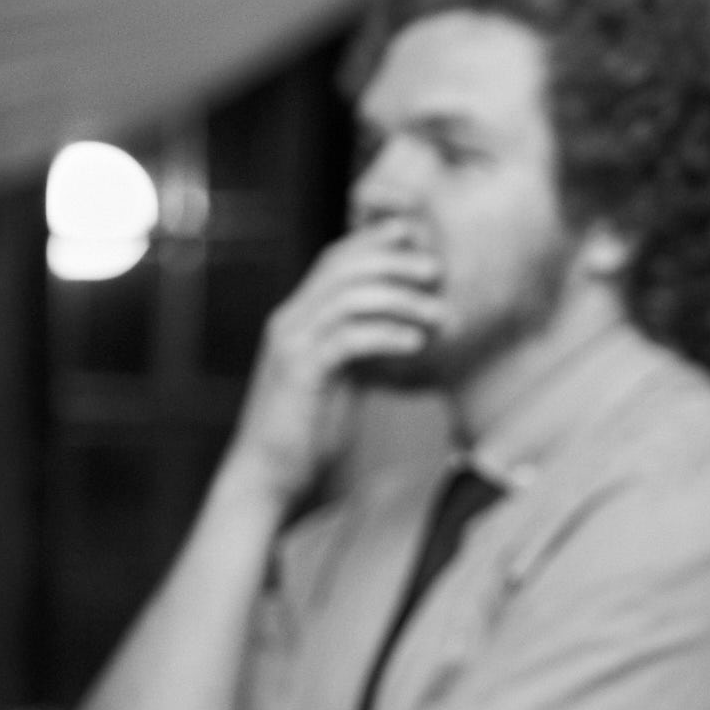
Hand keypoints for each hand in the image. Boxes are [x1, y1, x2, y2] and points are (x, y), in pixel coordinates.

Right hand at [223, 226, 447, 505]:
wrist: (270, 474)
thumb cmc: (310, 430)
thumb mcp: (338, 377)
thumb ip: (357, 347)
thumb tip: (396, 329)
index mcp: (298, 318)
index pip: (334, 261)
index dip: (373, 241)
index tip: (415, 235)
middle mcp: (290, 322)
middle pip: (342, 269)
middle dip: (393, 261)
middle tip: (436, 270)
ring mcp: (292, 345)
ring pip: (348, 299)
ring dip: (401, 300)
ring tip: (439, 315)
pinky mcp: (302, 373)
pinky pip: (348, 339)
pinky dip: (386, 335)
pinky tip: (417, 343)